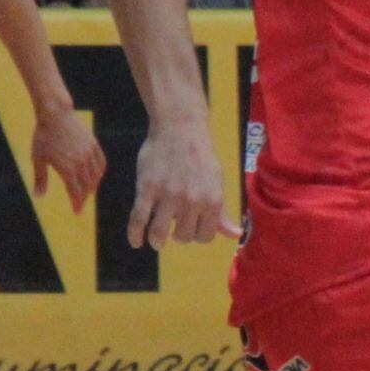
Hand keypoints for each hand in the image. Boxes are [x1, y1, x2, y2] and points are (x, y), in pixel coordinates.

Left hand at [29, 103, 104, 215]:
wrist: (55, 115)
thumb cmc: (43, 137)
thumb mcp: (38, 158)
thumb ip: (40, 178)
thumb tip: (38, 196)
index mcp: (66, 168)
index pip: (75, 191)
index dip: (77, 203)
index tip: (77, 212)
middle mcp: (81, 163)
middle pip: (87, 186)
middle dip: (84, 197)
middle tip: (80, 203)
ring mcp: (89, 154)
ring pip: (96, 176)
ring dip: (93, 186)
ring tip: (88, 191)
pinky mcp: (94, 145)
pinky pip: (101, 163)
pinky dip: (100, 172)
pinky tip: (96, 176)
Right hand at [128, 123, 235, 248]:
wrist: (180, 129)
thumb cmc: (201, 157)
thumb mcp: (217, 183)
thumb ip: (221, 212)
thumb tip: (235, 235)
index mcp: (212, 200)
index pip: (206, 236)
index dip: (199, 236)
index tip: (193, 230)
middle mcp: (191, 201)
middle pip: (183, 237)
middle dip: (180, 236)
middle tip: (176, 228)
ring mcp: (167, 195)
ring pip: (159, 232)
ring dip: (158, 241)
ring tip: (157, 241)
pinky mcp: (146, 189)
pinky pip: (138, 219)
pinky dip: (135, 234)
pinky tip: (136, 241)